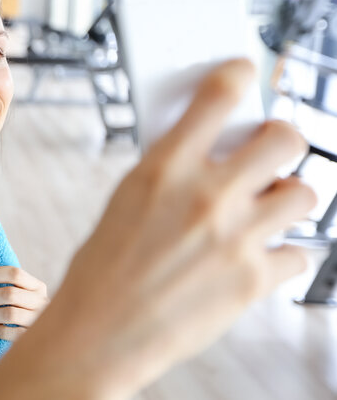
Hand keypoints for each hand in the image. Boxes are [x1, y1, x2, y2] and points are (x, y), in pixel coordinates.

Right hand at [0, 59, 316, 399]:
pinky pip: (299, 253)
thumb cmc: (103, 268)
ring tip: (265, 208)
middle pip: (286, 137)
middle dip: (282, 139)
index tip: (244, 71)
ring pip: (304, 193)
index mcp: (164, 167)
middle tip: (271, 149)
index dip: (238, 73)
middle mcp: (206, 194)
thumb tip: (213, 151)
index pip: (218, 95)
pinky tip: (257, 256)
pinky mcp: (254, 278)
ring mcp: (236, 236)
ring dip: (288, 198)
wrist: (100, 332)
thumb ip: (172, 171)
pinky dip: (282, 254)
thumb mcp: (126, 201)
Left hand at [0, 266, 49, 341]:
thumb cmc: (22, 310)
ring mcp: (38, 320)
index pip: (15, 274)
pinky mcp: (33, 336)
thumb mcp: (22, 294)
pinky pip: (13, 333)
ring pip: (10, 314)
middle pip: (10, 294)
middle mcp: (41, 302)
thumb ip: (9, 286)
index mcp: (38, 287)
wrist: (41, 336)